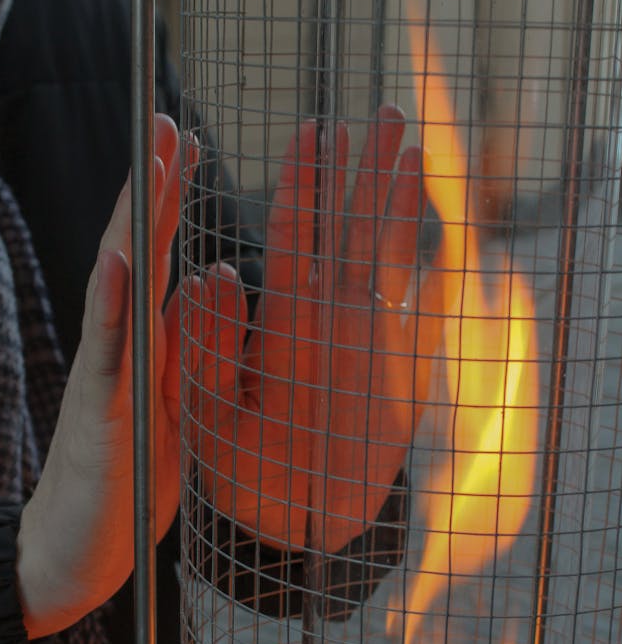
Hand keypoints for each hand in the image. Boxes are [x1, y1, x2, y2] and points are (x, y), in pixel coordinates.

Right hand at [16, 115, 195, 638]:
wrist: (80, 548)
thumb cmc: (127, 475)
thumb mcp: (170, 401)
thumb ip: (182, 345)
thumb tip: (201, 286)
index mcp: (144, 344)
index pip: (158, 260)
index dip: (170, 201)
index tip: (185, 142)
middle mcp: (121, 347)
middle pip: (138, 255)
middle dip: (153, 188)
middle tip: (165, 120)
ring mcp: (107, 376)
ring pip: (120, 289)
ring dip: (134, 224)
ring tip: (148, 166)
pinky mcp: (103, 416)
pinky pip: (109, 355)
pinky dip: (111, 307)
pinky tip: (119, 261)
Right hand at [194, 106, 441, 553]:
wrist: (322, 528)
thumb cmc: (258, 473)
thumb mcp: (211, 417)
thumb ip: (209, 345)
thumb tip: (212, 272)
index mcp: (291, 329)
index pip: (298, 236)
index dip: (306, 180)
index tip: (313, 131)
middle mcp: (341, 326)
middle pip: (356, 230)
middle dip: (367, 168)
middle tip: (380, 114)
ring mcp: (378, 344)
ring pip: (392, 257)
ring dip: (400, 199)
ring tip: (409, 148)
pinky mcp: (402, 369)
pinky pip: (422, 302)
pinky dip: (426, 261)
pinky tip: (433, 231)